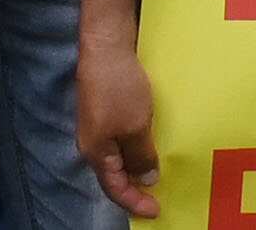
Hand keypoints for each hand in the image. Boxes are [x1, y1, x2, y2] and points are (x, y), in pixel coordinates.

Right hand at [78, 38, 163, 217]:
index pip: (114, 189)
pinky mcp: (108, 108)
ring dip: (139, 166)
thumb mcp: (135, 127)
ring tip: (161, 173)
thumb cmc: (119, 88)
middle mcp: (94, 142)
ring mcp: (100, 124)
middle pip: (115, 175)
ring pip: (120, 155)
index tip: (156, 211)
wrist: (107, 46)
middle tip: (160, 196)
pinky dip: (139, 146)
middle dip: (136, 188)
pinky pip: (123, 137)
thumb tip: (147, 179)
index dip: (135, 202)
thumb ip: (141, 156)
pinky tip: (154, 143)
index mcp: (96, 152)